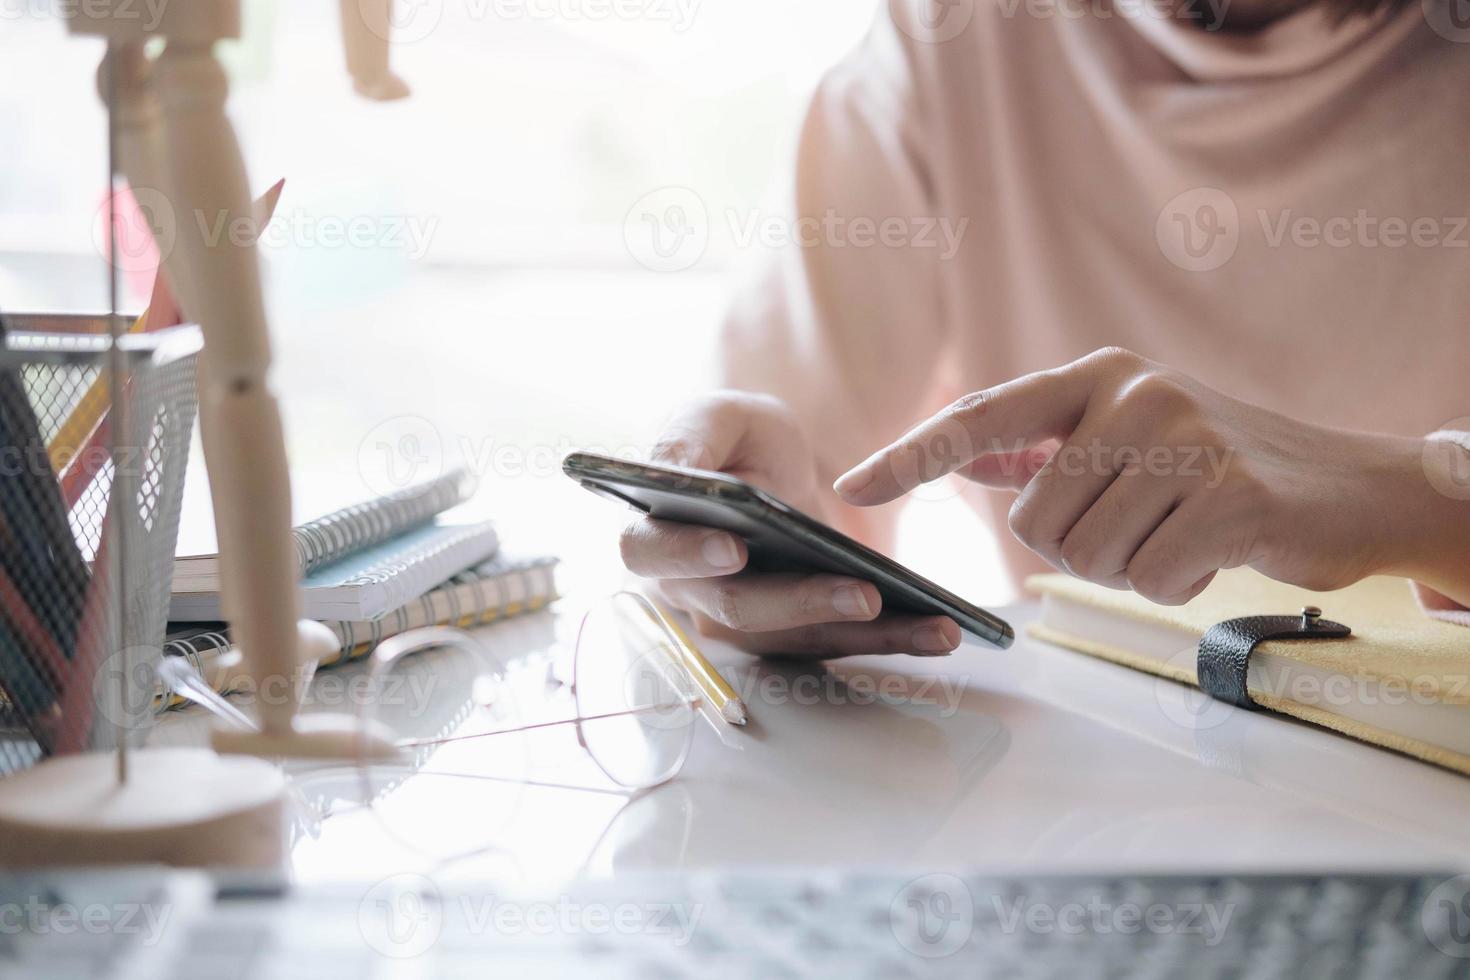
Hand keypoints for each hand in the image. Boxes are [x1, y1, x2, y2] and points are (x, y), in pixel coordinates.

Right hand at [619, 391, 961, 656]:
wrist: (768, 468)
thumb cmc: (732, 438)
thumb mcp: (714, 418)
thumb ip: (690, 438)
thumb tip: (677, 471)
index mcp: (651, 534)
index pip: (652, 554)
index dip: (688, 556)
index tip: (733, 549)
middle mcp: (689, 591)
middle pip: (737, 610)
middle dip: (803, 603)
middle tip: (865, 595)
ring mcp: (743, 619)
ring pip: (796, 638)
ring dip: (865, 636)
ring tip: (933, 625)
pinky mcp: (792, 632)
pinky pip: (837, 642)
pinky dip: (891, 639)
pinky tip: (941, 629)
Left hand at [835, 347, 1466, 605]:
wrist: (1348, 486)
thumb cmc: (1219, 467)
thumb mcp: (1130, 435)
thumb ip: (1046, 444)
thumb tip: (960, 455)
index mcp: (1097, 376)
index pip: (979, 417)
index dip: (910, 456)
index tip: (848, 487)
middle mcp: (1133, 392)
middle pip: (1033, 520)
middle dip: (1076, 549)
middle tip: (1142, 526)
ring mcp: (1185, 437)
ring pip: (1085, 555)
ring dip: (1126, 569)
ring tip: (1178, 532)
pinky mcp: (1230, 493)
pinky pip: (1150, 577)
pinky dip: (1174, 585)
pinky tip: (1212, 552)